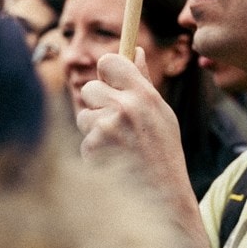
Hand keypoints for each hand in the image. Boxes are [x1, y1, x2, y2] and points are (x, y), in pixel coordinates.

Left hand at [77, 50, 194, 221]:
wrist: (162, 198)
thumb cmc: (163, 153)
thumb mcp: (161, 114)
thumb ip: (143, 82)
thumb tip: (137, 49)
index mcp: (144, 95)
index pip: (110, 62)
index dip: (107, 71)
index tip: (110, 80)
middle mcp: (125, 107)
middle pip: (89, 88)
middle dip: (97, 104)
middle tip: (115, 122)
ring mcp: (106, 128)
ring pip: (84, 115)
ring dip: (94, 128)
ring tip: (118, 146)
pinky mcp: (91, 148)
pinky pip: (83, 139)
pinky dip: (93, 149)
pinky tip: (113, 161)